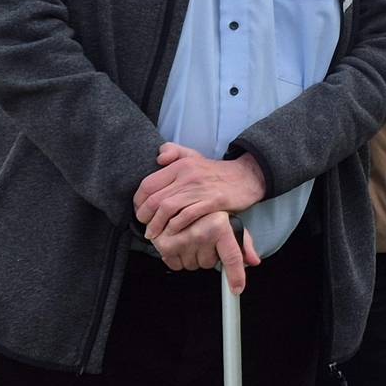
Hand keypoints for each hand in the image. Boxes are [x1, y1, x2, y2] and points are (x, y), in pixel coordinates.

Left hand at [135, 143, 266, 242]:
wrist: (247, 177)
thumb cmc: (216, 171)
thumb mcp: (194, 155)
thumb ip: (173, 151)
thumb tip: (158, 158)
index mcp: (180, 165)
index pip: (148, 184)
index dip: (139, 201)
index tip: (139, 211)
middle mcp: (187, 176)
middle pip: (155, 199)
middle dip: (144, 216)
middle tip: (144, 226)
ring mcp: (200, 189)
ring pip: (167, 208)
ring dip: (157, 225)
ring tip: (154, 234)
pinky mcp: (212, 202)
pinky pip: (187, 216)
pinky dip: (176, 226)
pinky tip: (172, 233)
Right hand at [156, 210, 260, 293]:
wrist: (177, 200)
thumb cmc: (205, 211)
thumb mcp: (228, 221)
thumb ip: (243, 243)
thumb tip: (253, 261)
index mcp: (219, 227)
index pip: (232, 258)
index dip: (236, 276)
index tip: (237, 289)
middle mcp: (200, 233)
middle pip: (209, 264)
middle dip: (208, 255)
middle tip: (205, 240)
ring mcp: (181, 239)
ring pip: (193, 265)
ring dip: (193, 256)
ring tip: (192, 239)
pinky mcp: (164, 244)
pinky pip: (176, 265)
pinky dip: (178, 258)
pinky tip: (180, 243)